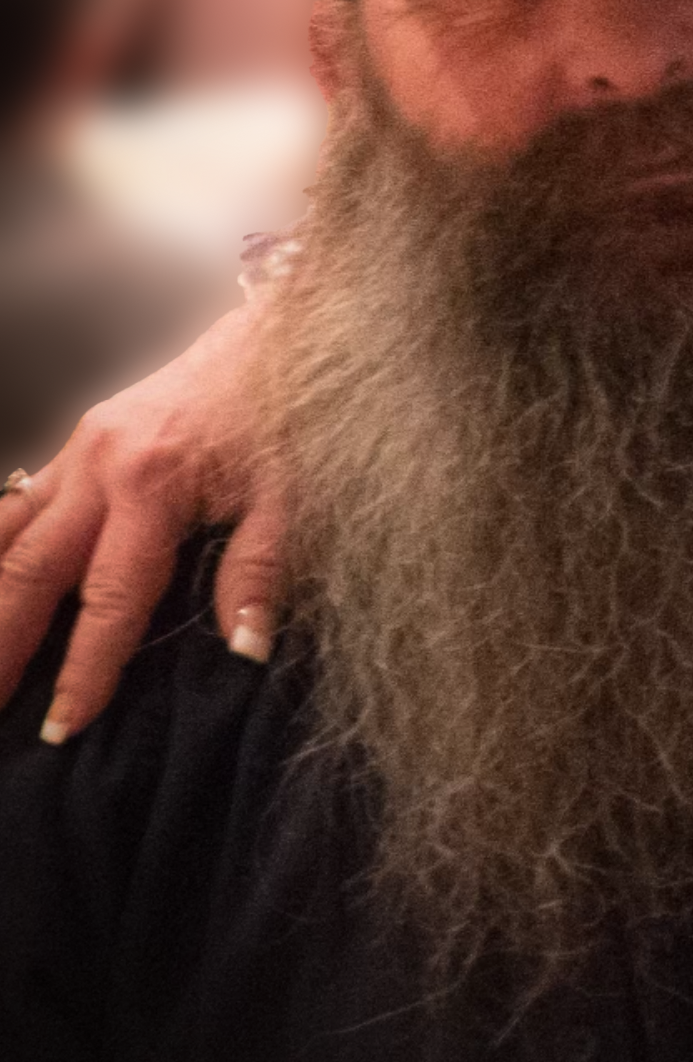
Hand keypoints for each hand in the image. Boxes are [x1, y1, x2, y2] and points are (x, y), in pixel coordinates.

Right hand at [0, 305, 282, 741]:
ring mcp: (80, 448)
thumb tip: (244, 650)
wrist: (280, 334)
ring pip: (10, 536)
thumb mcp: (294, 495)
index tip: (64, 727)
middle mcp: (99, 466)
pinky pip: (20, 502)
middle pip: (31, 571)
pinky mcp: (80, 439)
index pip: (109, 600)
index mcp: (152, 485)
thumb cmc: (291, 415)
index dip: (85, 668)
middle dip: (1, 645)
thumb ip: (263, 572)